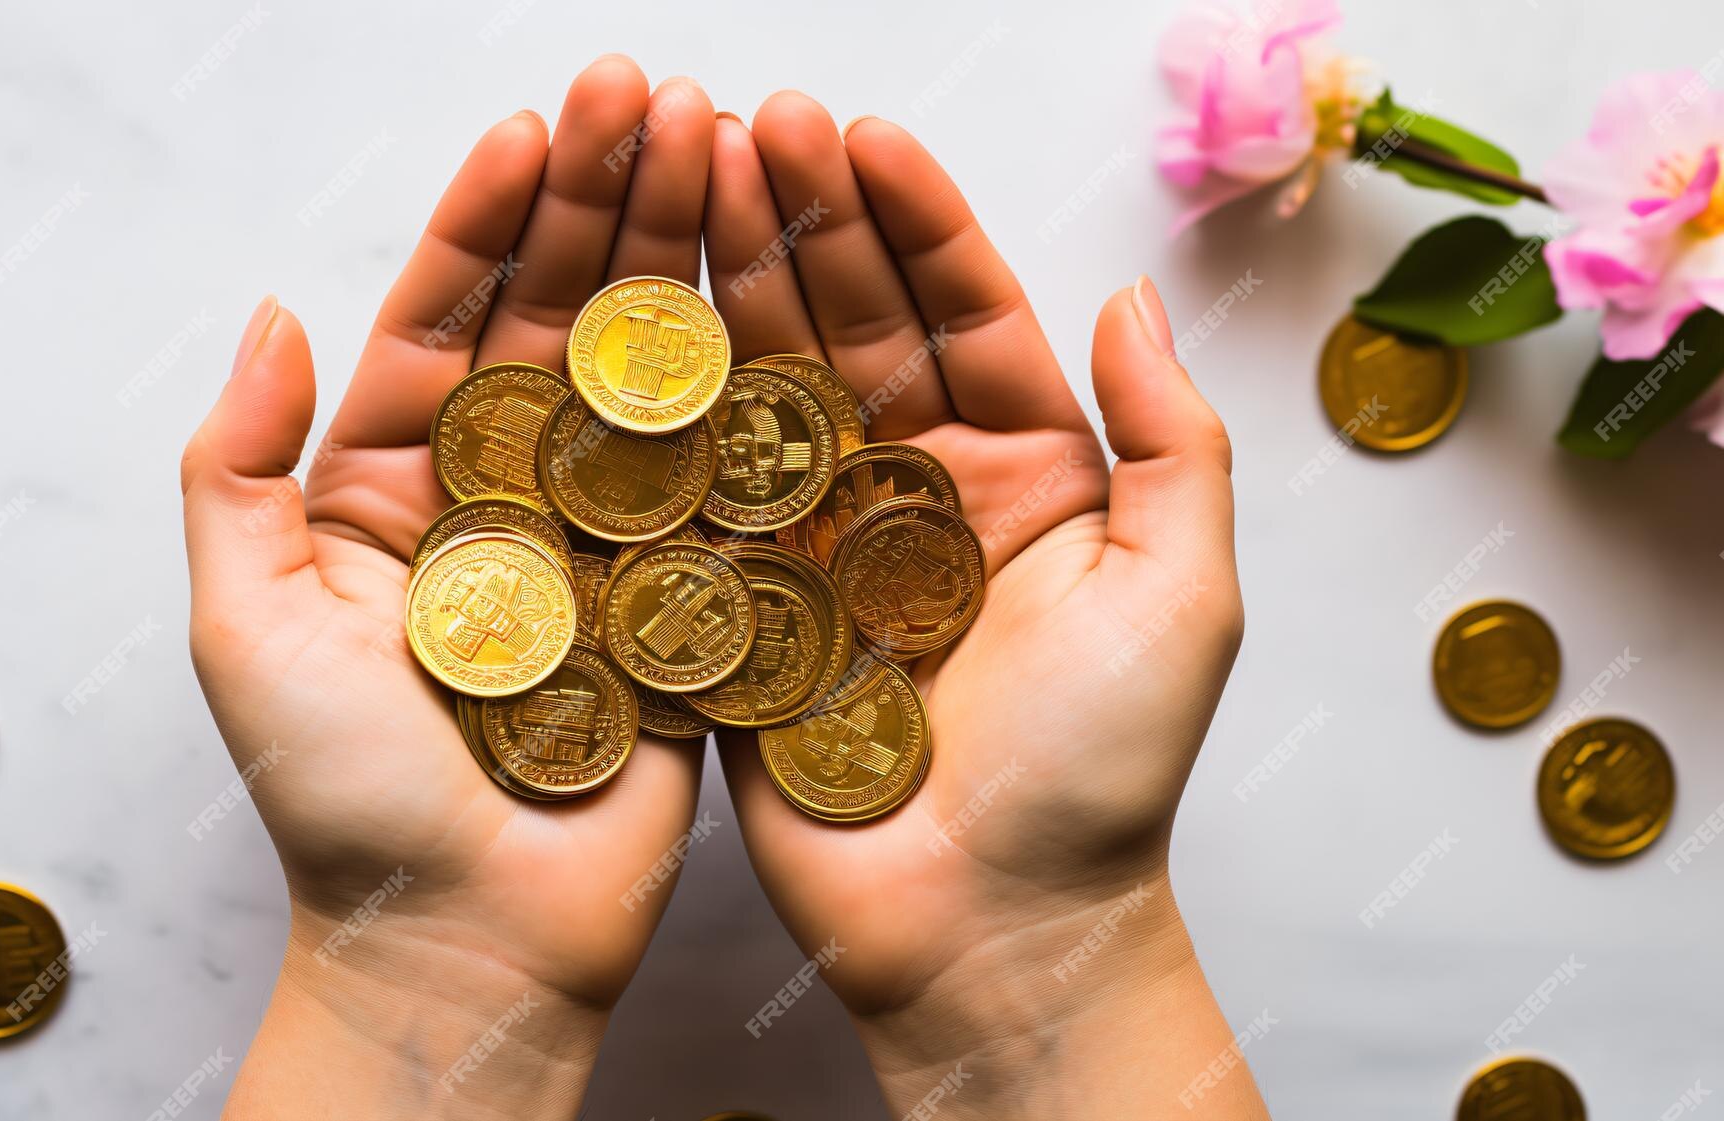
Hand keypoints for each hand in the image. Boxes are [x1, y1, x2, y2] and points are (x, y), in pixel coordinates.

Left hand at [179, 57, 718, 1119]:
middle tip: (656, 98)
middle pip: (566, 326)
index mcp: (401, 488)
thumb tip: (272, 313)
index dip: (490, 222)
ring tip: (725, 154)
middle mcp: (514, 499)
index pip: (449, 321)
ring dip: (688, 265)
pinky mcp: (695, 599)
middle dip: (606, 206)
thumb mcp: (246, 626)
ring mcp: (614, 544)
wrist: (467, 941)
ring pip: (655, 379)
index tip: (534, 127)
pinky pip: (729, 480)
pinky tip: (784, 295)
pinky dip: (760, 389)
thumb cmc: (343, 799)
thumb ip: (237, 468)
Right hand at [704, 94, 1266, 1117]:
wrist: (989, 933)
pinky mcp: (741, 610)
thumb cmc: (1101, 778)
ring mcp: (818, 548)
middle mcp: (914, 494)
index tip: (860, 134)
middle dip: (802, 221)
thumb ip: (1174, 446)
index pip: (964, 313)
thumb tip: (1132, 298)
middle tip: (744, 124)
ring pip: (768, 390)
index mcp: (1025, 475)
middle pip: (851, 328)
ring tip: (680, 184)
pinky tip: (632, 324)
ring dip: (728, 284)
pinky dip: (668, 411)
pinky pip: (701, 494)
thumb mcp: (1184, 598)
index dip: (913, 220)